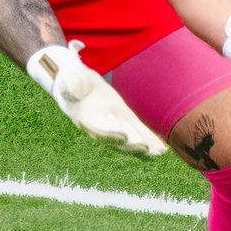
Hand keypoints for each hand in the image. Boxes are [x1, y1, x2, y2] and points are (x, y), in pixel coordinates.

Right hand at [26, 42, 166, 156]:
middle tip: (145, 148)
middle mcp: (101, 125)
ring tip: (159, 152)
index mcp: (86, 118)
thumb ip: (71, 86)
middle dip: (131, 144)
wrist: (76, 77)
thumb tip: (70, 91)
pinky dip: (149, 138)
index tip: (123, 136)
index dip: (110, 133)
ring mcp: (114, 123)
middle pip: (116, 139)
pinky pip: (137, 130)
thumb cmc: (71, 77)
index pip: (99, 128)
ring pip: (130, 138)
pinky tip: (161, 147)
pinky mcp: (124, 117)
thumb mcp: (69, 79)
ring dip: (144, 145)